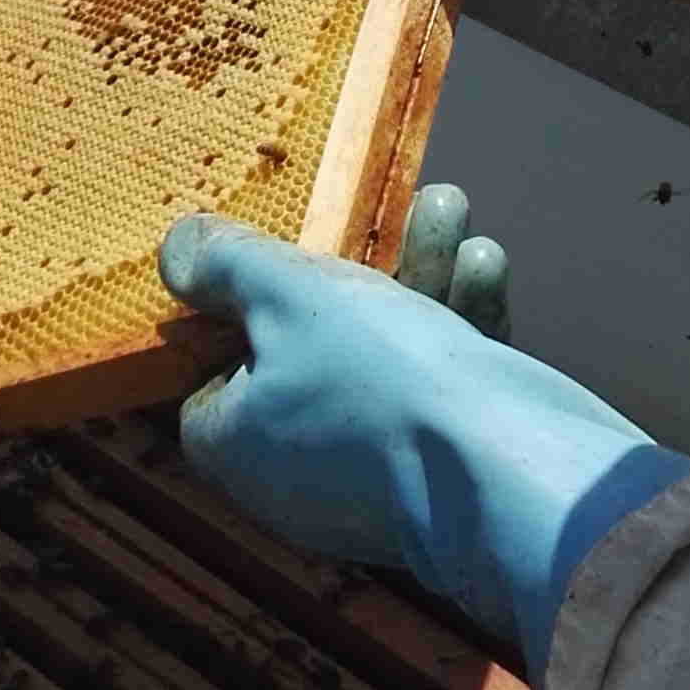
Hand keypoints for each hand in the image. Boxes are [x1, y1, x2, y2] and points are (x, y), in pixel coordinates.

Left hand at [159, 193, 688, 678]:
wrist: (512, 475)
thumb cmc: (381, 378)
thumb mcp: (289, 294)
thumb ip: (229, 264)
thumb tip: (176, 251)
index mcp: (235, 445)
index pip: (212, 374)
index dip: (240, 312)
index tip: (277, 263)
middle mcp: (295, 477)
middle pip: (311, 354)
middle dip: (358, 271)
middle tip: (384, 209)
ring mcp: (374, 484)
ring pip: (386, 363)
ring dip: (419, 278)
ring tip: (447, 206)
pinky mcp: (444, 480)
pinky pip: (438, 395)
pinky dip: (458, 326)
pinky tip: (484, 263)